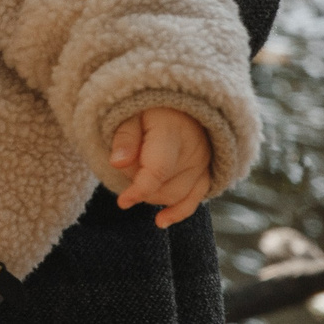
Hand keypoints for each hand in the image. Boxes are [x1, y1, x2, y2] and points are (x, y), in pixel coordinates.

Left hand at [109, 107, 213, 228]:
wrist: (178, 101)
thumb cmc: (147, 105)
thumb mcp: (129, 111)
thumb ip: (124, 137)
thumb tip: (116, 164)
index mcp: (172, 131)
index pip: (158, 170)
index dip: (139, 189)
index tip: (122, 202)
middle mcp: (194, 150)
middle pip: (164, 186)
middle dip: (139, 183)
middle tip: (125, 160)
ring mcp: (203, 163)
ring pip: (175, 195)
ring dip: (152, 193)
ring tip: (137, 170)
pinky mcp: (207, 172)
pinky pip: (195, 199)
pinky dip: (177, 211)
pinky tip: (161, 222)